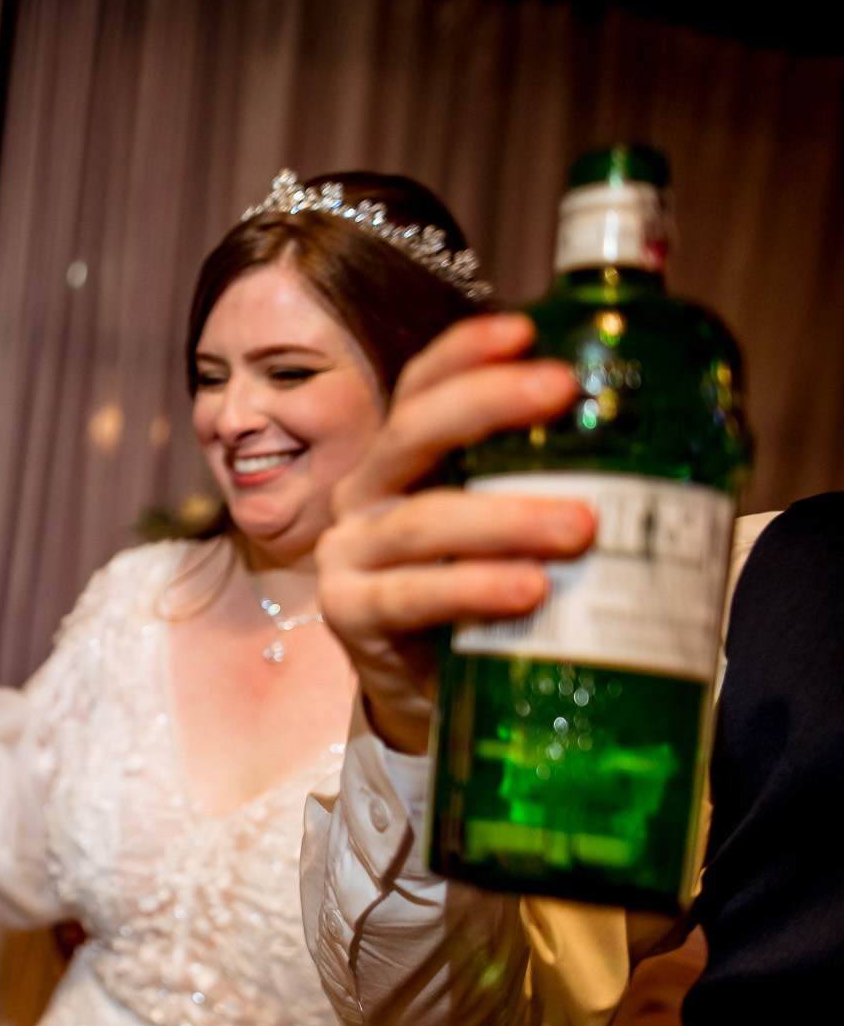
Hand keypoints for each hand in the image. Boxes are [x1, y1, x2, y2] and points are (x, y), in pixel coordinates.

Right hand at [317, 314, 592, 752]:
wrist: (433, 696)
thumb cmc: (484, 599)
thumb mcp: (510, 533)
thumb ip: (553, 487)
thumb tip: (676, 442)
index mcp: (403, 463)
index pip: (420, 389)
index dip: (464, 353)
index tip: (526, 330)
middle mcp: (365, 496)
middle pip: (411, 433)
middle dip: (487, 404)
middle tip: (563, 392)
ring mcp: (349, 557)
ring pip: (420, 521)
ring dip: (503, 517)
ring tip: (580, 528)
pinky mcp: (352, 617)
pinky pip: (410, 596)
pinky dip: (471, 589)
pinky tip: (527, 590)